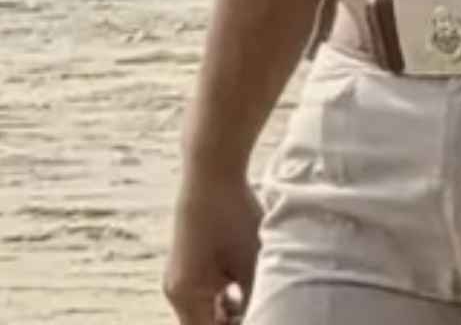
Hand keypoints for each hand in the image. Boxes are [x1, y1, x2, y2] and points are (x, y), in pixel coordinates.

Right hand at [163, 168, 262, 323]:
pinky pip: (209, 291)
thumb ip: (254, 301)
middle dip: (236, 320)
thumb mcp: (251, 263)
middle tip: (265, 309)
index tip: (264, 318)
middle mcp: (177, 291)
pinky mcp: (190, 261)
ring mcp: (181, 276)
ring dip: (234, 309)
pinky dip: (228, 292)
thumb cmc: (232, 214)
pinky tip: (251, 279)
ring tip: (260, 293)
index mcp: (186, 297)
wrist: (212, 169)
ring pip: (209, 309)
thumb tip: (264, 316)